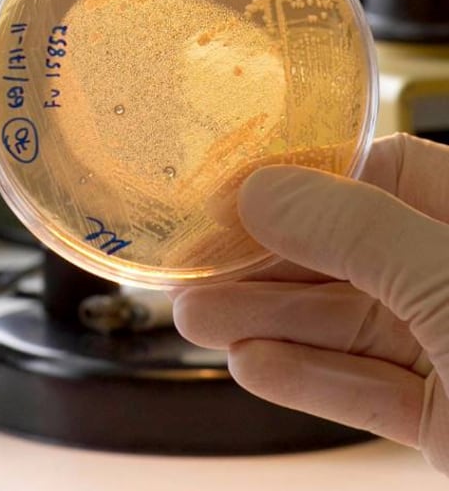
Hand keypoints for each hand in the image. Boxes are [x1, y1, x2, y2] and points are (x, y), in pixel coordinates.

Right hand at [173, 133, 448, 472]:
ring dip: (267, 323)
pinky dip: (306, 380)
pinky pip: (366, 390)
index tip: (224, 197)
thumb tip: (266, 190)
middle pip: (349, 255)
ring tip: (196, 318)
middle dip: (264, 264)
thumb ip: (356, 232)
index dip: (296, 183)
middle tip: (191, 268)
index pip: (377, 177)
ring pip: (348, 326)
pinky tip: (252, 365)